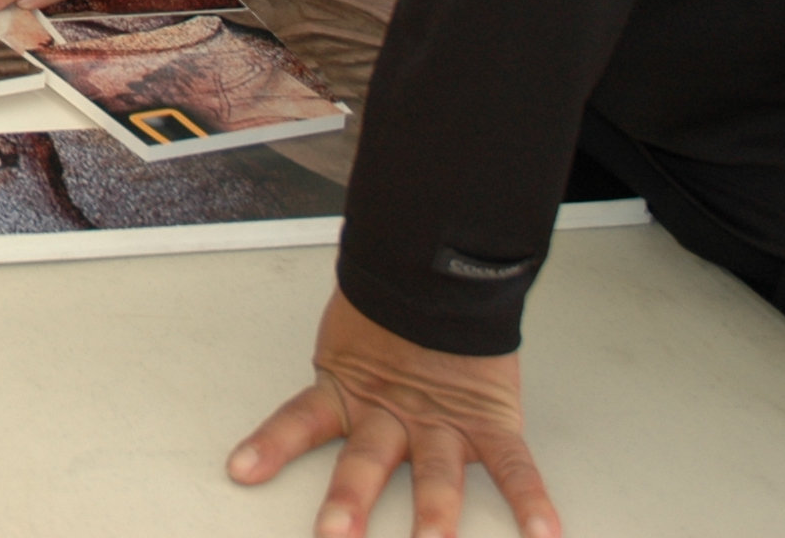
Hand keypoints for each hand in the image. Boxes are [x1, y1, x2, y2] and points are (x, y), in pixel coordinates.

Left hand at [229, 290, 558, 537]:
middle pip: (366, 461)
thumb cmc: (390, 315)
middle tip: (334, 534)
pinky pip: (514, 466)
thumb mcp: (345, 344)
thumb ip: (329, 379)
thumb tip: (283, 397)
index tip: (241, 471)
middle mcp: (392, 415)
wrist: (444, 272)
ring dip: (433, 515)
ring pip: (436, 476)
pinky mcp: (490, 423)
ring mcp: (443, 424)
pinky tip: (544, 533)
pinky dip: (531, 501)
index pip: (300, 420)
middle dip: (350, 501)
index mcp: (348, 392)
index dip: (270, 444)